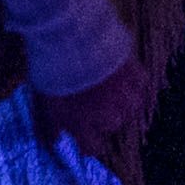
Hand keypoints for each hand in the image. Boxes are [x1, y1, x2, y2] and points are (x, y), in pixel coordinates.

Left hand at [34, 39, 164, 184]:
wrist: (69, 37)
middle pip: (113, 126)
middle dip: (103, 117)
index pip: (93, 148)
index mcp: (83, 126)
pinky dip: (134, 82)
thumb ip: (50, 127)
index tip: (84, 131)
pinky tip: (123, 75)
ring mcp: (124, 96)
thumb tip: (52, 145)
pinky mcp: (135, 74)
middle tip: (92, 100)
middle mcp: (108, 117)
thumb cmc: (51, 71)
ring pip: (132, 109)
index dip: (88, 140)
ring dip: (122, 101)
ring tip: (110, 88)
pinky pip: (141, 85)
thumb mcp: (42, 103)